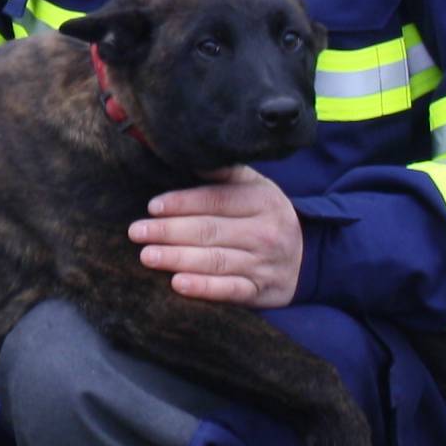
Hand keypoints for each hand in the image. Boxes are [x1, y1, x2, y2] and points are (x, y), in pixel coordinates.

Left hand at [129, 166, 302, 307]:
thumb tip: (186, 154)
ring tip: (148, 256)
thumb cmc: (266, 216)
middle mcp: (264, 231)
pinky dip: (204, 288)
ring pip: (216, 260)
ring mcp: (263, 264)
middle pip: (211, 230)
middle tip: (137, 232)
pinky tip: (178, 284)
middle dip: (169, 231)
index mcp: (261, 200)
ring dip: (178, 258)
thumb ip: (225, 174)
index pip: (216, 200)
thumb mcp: (256, 188)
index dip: (182, 202)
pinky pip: (230, 291)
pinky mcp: (259, 291)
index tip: (152, 207)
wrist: (307, 258)